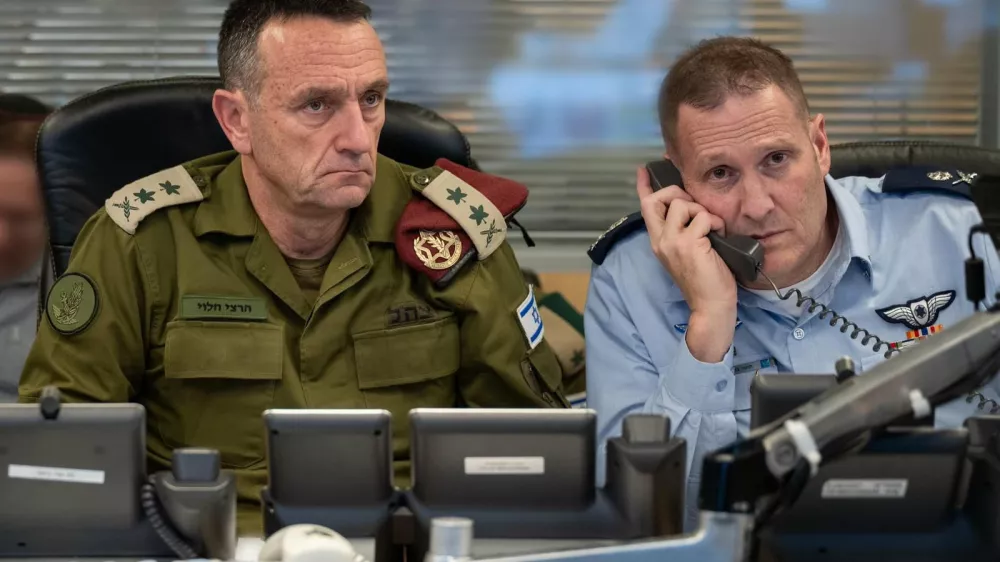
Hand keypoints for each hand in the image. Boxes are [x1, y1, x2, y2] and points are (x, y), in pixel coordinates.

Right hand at [636, 166, 736, 362]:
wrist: (710, 305)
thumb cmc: (705, 280)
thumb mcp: (688, 252)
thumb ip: (684, 231)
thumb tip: (692, 209)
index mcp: (658, 241)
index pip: (646, 207)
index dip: (644, 186)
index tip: (643, 170)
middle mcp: (661, 240)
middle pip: (660, 199)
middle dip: (679, 194)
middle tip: (697, 208)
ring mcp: (672, 242)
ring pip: (683, 204)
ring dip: (702, 211)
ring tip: (712, 229)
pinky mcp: (689, 244)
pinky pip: (703, 217)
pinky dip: (715, 223)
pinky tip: (719, 237)